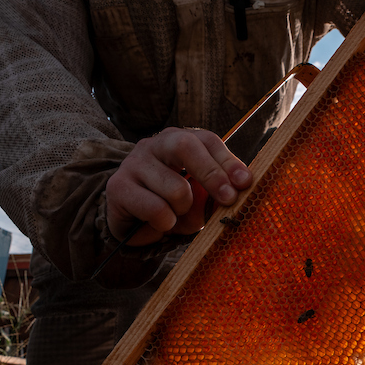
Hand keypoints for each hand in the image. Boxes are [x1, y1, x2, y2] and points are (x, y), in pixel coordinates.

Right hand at [106, 127, 251, 244]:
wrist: (130, 222)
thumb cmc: (169, 204)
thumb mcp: (197, 197)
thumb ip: (213, 193)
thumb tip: (233, 196)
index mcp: (177, 140)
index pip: (206, 141)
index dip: (228, 161)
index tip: (245, 182)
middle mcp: (154, 145)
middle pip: (186, 146)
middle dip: (212, 175)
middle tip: (228, 199)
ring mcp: (133, 163)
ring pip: (176, 188)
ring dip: (183, 210)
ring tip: (174, 215)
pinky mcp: (119, 187)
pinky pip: (156, 209)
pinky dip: (165, 223)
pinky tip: (159, 224)